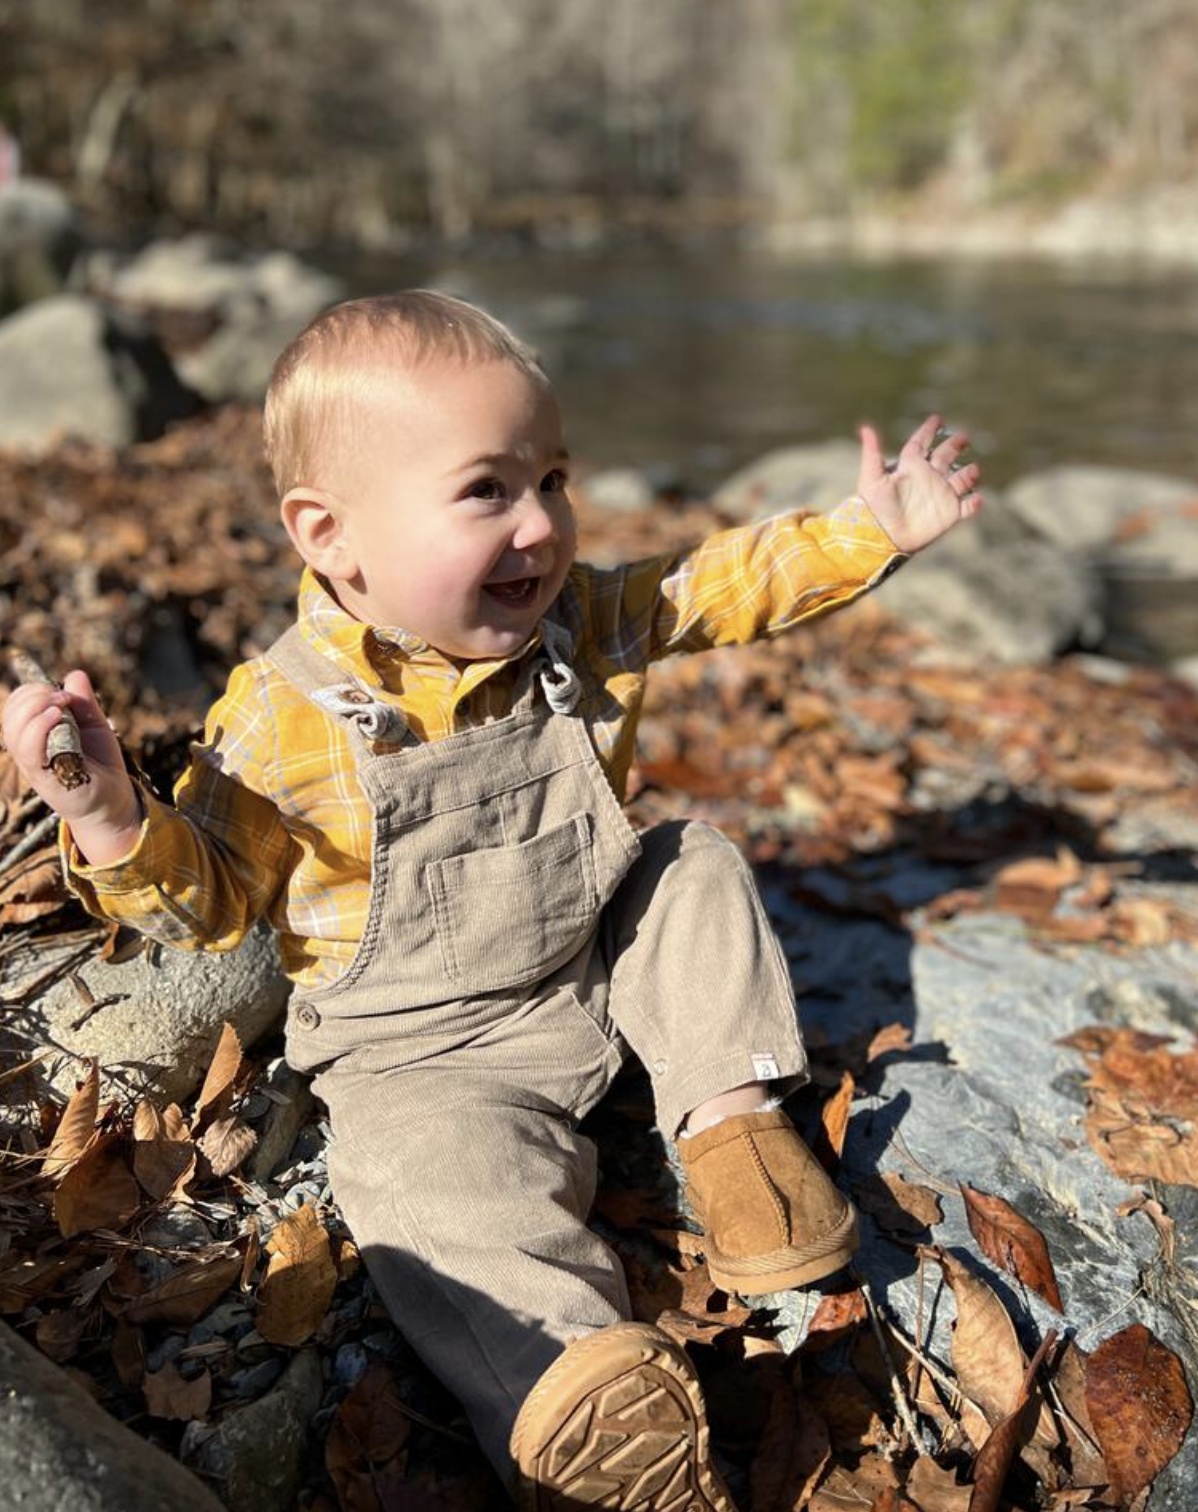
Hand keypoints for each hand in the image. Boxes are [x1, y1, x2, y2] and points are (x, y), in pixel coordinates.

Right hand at [1, 669, 142, 863]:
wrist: (115, 801)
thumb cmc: (101, 764)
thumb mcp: (95, 726)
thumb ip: (83, 702)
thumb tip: (74, 675)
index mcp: (34, 736)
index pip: (15, 707)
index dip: (31, 691)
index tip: (60, 692)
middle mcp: (28, 751)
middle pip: (10, 714)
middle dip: (34, 695)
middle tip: (62, 698)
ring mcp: (34, 765)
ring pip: (14, 730)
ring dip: (36, 707)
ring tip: (61, 705)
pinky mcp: (45, 778)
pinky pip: (29, 750)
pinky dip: (39, 726)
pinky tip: (58, 716)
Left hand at [857, 415, 982, 553]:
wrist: (882, 538)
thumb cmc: (874, 508)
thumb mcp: (871, 478)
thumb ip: (872, 453)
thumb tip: (866, 428)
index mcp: (911, 466)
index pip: (922, 443)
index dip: (928, 430)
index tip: (937, 419)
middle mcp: (928, 477)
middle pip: (946, 455)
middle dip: (955, 445)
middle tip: (964, 436)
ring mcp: (940, 495)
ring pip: (961, 479)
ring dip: (969, 473)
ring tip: (973, 471)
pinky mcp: (949, 514)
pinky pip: (968, 507)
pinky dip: (975, 503)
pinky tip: (977, 498)